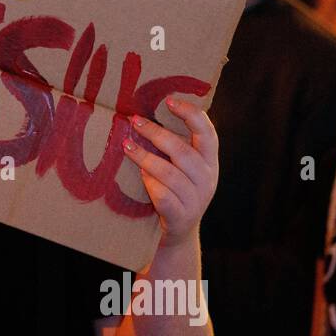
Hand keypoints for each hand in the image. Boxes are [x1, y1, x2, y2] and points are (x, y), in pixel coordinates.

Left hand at [122, 96, 218, 246]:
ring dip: (145, 157)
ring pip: (170, 174)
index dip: (191, 115)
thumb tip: (146, 113)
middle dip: (157, 133)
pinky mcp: (180, 216)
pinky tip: (139, 175)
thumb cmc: (176, 191)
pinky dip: (150, 184)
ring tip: (126, 145)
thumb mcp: (184, 169)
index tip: (169, 100)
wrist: (178, 234)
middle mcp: (207, 179)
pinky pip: (163, 196)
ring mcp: (195, 199)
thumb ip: (176, 145)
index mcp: (210, 162)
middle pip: (183, 151)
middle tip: (134, 120)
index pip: (208, 133)